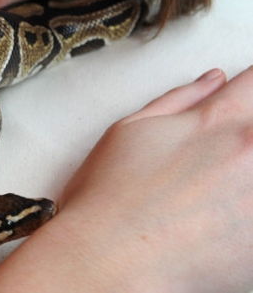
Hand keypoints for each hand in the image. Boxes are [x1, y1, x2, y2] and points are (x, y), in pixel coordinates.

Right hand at [56, 67, 252, 290]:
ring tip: (216, 192)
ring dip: (244, 176)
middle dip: (245, 137)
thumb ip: (181, 100)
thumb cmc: (109, 202)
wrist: (107, 262)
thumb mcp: (129, 131)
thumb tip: (214, 82)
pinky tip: (220, 221)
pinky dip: (245, 213)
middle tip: (216, 162)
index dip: (249, 91)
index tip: (241, 102)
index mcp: (220, 121)